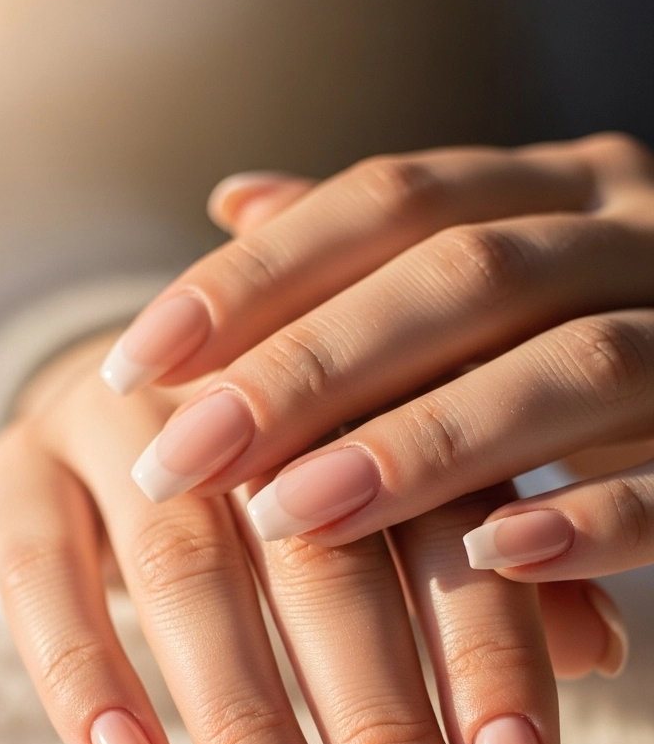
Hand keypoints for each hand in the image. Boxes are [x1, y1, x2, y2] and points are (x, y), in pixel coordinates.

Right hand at [0, 330, 595, 743]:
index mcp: (371, 395)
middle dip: (377, 733)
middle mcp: (251, 403)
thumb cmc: (291, 473)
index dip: (489, 672)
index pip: (451, 535)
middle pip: (325, 567)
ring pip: (188, 580)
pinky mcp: (17, 471)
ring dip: (249, 737)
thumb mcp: (391, 507)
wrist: (131, 379)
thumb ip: (485, 567)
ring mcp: (123, 430)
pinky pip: (39, 579)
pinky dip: (87, 682)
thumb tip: (603, 647)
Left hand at [101, 135, 653, 569]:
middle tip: (188, 454)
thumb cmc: (599, 332)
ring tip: (294, 514)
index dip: (260, 278)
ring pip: (568, 371)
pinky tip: (492, 556)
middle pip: (464, 279)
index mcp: (563, 187)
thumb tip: (235, 201)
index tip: (140, 361)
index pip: (392, 202)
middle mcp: (635, 234)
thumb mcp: (501, 279)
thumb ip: (383, 251)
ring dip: (424, 446)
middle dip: (313, 369)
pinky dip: (592, 521)